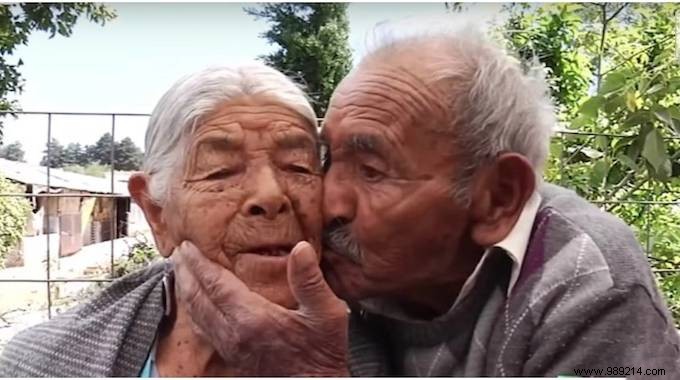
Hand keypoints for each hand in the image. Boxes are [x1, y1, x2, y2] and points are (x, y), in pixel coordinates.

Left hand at [172, 241, 349, 375]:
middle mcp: (234, 334)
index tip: (187, 245)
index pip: (215, 284)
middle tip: (177, 253)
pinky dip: (194, 311)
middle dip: (184, 274)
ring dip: (186, 292)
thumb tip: (301, 248)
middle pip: (197, 298)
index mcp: (252, 318)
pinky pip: (204, 330)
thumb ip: (310, 280)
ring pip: (197, 316)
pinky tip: (198, 305)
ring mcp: (230, 348)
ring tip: (181, 273)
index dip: (199, 263)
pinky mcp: (232, 357)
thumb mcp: (327, 314)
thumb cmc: (323, 353)